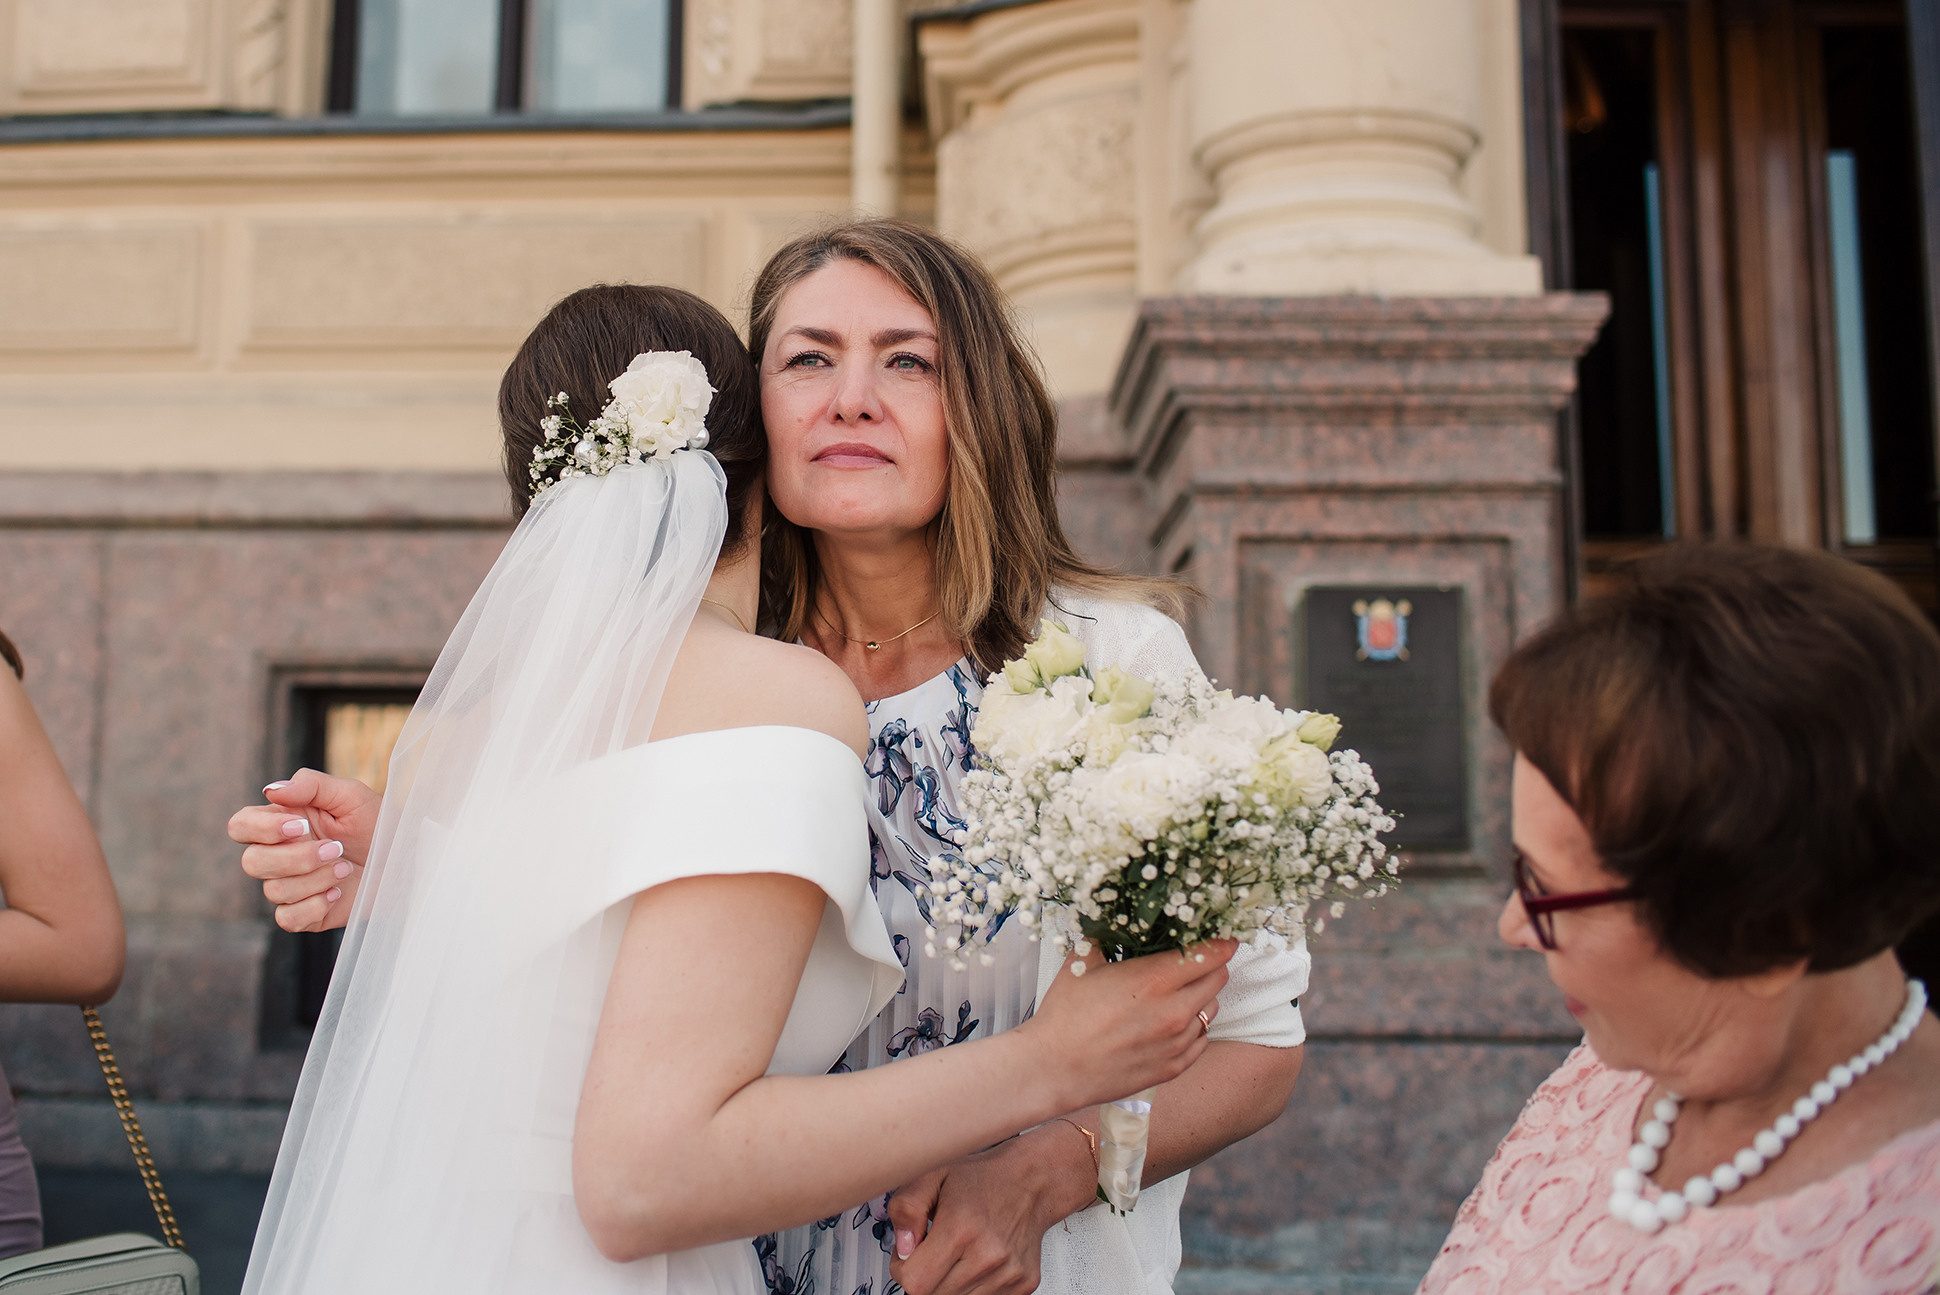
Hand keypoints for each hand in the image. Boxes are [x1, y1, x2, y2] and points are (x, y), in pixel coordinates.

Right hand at [228, 768, 380, 931]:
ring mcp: (289, 886)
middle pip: (252, 862)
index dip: (261, 829)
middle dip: (297, 858)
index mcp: (281, 824)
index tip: (301, 827)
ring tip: (345, 868)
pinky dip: (314, 907)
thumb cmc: (375, 823)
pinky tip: (336, 893)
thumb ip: (311, 785)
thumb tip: (271, 790)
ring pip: (274, 890)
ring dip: (316, 879)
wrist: (402, 859)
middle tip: (336, 849)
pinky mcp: (303, 914)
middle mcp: (278, 855)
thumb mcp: (350, 795)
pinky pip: (287, 918)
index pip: (240, 826)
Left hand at [887, 1123, 1094, 1294]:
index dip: (903, 1269)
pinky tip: (976, 1261)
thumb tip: (903, 1247)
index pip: (914, 1281)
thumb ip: (906, 1207)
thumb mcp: (932, 1175)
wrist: (1032, 1181)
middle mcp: (988, 1255)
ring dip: (949, 1283)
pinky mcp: (1023, 1284)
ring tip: (957, 1254)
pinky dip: (973, 1287)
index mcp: (961, 1228)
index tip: (911, 1253)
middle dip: (925, 1276)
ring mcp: (1008, 1273)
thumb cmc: (982, 1178)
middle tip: (933, 1251)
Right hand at [1016, 939, 1233, 1111]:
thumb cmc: (1064, 1015)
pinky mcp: (1174, 1067)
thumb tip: (1117, 918)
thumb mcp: (1082, 962)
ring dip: (1200, 997)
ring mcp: (1176, 1042)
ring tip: (1175, 994)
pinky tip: (1170, 1022)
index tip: (1222, 936)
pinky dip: (1192, 1027)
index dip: (1221, 941)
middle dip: (1211, 965)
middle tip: (1195, 961)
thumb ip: (1106, 936)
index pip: (1211, 954)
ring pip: (1211, 1009)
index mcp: (1154, 980)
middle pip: (1219, 978)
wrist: (1054, 1068)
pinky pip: (1201, 1039)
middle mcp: (1173, 1011)